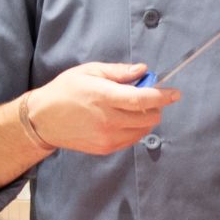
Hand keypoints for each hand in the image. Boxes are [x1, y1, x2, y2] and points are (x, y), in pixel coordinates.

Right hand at [27, 62, 179, 154]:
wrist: (43, 120)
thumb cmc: (65, 90)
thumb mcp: (89, 72)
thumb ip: (118, 72)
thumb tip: (143, 70)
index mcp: (105, 97)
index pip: (143, 99)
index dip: (163, 96)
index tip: (175, 93)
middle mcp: (109, 120)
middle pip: (149, 117)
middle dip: (154, 106)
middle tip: (144, 96)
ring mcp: (108, 137)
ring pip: (143, 130)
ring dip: (145, 118)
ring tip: (130, 108)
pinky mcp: (106, 148)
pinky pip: (132, 139)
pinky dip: (135, 129)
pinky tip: (122, 120)